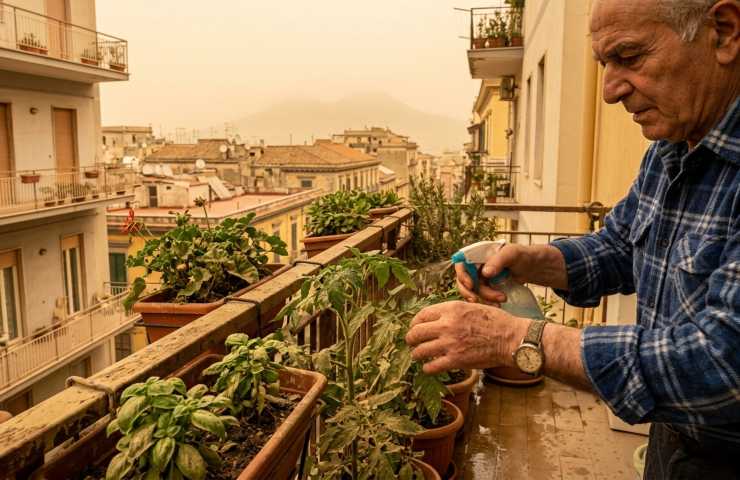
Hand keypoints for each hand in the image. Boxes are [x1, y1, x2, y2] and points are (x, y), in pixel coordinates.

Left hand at [404, 301, 528, 374]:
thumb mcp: (471, 307)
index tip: (415, 327)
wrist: (511, 338)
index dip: (414, 322)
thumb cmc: (495, 321)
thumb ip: (452, 312)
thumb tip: (436, 318)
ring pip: (420, 350)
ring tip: (418, 356)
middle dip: (410, 339)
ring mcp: (450, 343)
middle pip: (416, 333)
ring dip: (417, 354)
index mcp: (451, 309)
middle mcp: (447, 324)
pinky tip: (429, 367)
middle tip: (411, 343)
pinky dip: (427, 368)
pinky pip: (431, 366)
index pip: (422, 315)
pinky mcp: (456, 360)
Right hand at [455, 243, 532, 303]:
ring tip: (502, 300)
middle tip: (479, 300)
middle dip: (471, 292)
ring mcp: (481, 277)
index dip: (462, 275)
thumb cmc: (522, 255)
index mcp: (478, 253)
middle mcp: (476, 266)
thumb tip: (485, 273)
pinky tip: (498, 305)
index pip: (461, 263)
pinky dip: (487, 302)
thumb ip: (498, 261)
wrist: (533, 268)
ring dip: (484, 298)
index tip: (471, 285)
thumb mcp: (512, 254)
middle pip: (464, 280)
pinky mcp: (487, 288)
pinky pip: (481, 297)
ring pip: (473, 291)